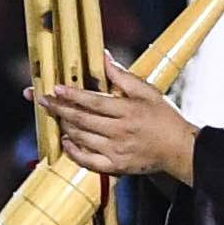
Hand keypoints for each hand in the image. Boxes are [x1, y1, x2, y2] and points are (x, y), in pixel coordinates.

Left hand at [38, 70, 199, 186]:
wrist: (181, 150)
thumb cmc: (165, 118)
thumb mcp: (148, 92)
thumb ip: (123, 76)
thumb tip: (104, 57)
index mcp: (128, 111)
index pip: (93, 101)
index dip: (72, 95)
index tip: (55, 88)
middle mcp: (120, 132)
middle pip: (82, 119)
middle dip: (59, 108)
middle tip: (42, 99)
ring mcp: (117, 151)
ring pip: (81, 138)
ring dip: (65, 126)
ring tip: (55, 115)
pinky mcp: (116, 167)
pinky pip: (87, 161)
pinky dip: (73, 151)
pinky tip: (66, 141)